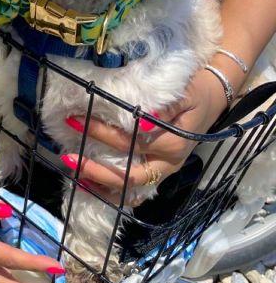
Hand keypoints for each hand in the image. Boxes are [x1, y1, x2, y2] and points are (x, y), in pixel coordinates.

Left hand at [62, 66, 228, 202]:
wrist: (214, 96)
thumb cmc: (194, 91)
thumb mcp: (184, 93)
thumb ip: (165, 106)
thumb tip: (139, 120)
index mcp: (173, 144)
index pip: (132, 142)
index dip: (102, 133)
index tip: (76, 120)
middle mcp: (169, 163)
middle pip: (130, 175)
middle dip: (97, 170)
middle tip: (69, 157)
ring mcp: (165, 170)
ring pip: (133, 190)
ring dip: (103, 186)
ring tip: (76, 177)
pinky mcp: (160, 171)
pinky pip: (137, 190)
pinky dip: (114, 191)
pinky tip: (91, 186)